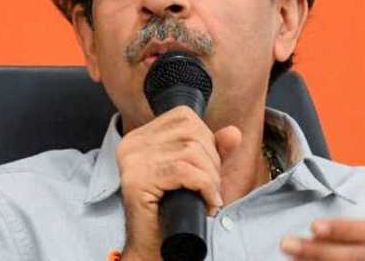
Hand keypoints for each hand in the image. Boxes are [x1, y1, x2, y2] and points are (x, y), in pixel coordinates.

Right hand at [116, 106, 240, 260]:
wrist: (154, 248)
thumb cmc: (174, 211)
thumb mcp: (199, 174)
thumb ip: (214, 150)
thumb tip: (233, 132)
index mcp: (140, 137)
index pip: (183, 117)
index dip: (207, 140)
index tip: (207, 168)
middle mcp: (131, 144)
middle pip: (190, 132)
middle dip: (212, 161)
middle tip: (210, 188)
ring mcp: (131, 161)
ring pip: (191, 152)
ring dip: (210, 177)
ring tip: (208, 196)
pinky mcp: (136, 180)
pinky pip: (184, 171)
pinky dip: (205, 187)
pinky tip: (208, 203)